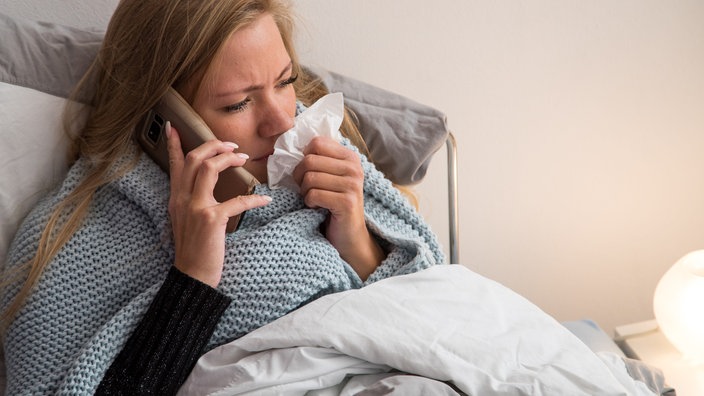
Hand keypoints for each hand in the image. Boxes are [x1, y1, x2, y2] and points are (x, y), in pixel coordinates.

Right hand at [166, 123, 270, 286]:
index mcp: (176, 198)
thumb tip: (204, 185)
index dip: (173, 144)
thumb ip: (192, 200)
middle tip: (233, 146)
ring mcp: (196, 208)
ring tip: (244, 158)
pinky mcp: (211, 219)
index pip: (174, 164)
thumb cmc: (194, 249)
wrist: (192, 275)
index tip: (174, 126)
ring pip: (208, 169)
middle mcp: (182, 199)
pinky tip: (266, 199)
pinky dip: (254, 198)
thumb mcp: (186, 220)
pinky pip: (236, 201)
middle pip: (194, 158)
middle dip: (214, 146)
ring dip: (229, 159)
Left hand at [293, 136, 383, 279]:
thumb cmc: (332, 204)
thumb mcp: (328, 176)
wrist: (348, 236)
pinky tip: (318, 208)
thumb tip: (292, 143)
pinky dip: (309, 203)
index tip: (308, 172)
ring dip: (305, 192)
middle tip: (308, 190)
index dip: (304, 157)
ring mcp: (353, 185)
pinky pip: (313, 194)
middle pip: (309, 160)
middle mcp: (354, 168)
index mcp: (350, 157)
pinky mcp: (347, 202)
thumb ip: (318, 158)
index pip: (316, 142)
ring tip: (314, 199)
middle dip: (301, 177)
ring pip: (310, 177)